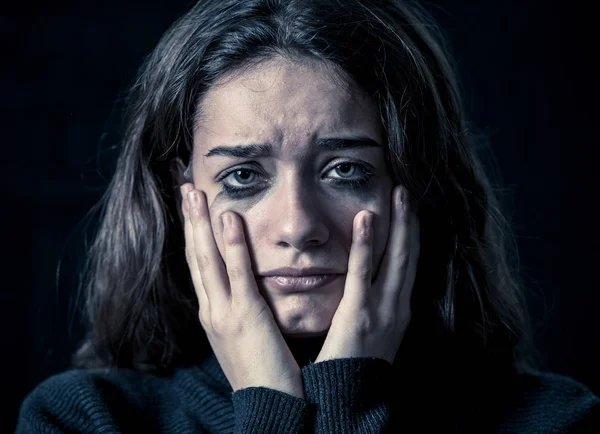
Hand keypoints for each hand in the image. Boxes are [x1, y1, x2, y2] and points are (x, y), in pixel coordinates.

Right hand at [180, 183, 303, 397]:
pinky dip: (230, 246)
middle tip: (184, 187)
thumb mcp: (245, 337)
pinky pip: (237, 276)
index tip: (190, 207)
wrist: (269, 409)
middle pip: (195, 257)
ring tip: (194, 192)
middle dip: (188, 221)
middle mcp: (212, 310)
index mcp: (213, 313)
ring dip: (200, 224)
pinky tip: (227, 219)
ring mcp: (224, 314)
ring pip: (206, 260)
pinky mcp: (245, 318)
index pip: (199, 265)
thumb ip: (242, 309)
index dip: (192, 234)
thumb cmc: (263, 372)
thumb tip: (245, 288)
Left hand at [314, 185, 419, 363]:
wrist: (349, 404)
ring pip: (397, 258)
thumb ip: (370, 307)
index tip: (410, 208)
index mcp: (397, 309)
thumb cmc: (354, 367)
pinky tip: (365, 218)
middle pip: (410, 255)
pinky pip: (363, 274)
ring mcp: (382, 311)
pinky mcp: (359, 315)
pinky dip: (367, 245)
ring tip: (399, 192)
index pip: (408, 264)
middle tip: (408, 189)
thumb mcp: (370, 332)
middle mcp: (396, 307)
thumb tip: (365, 287)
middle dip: (412, 221)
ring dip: (400, 223)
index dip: (411, 234)